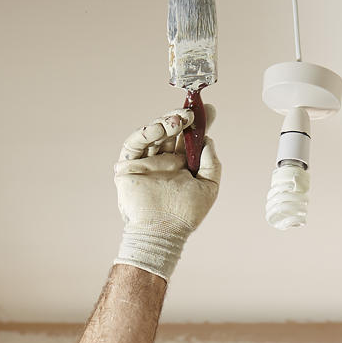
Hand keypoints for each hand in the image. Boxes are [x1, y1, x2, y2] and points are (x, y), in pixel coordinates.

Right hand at [114, 108, 220, 280]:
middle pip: (171, 131)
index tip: (208, 110)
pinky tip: (159, 128)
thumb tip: (208, 141)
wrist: (161, 232)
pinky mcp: (129, 165)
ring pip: (154, 133)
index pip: (189, 138)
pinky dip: (146, 132)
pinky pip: (135, 143)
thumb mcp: (209, 188)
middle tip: (191, 112)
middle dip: (182, 118)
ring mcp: (147, 161)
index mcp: (182, 164)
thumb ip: (212, 164)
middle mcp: (164, 160)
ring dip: (165, 122)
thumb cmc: (185, 216)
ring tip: (178, 120)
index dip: (199, 123)